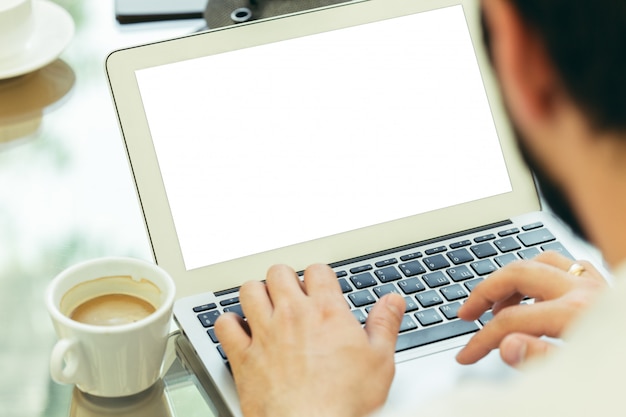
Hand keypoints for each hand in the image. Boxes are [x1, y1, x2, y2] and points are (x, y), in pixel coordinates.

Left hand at [214, 264, 405, 416]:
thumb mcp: (379, 361)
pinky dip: (229, 324)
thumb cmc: (343, 401)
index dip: (319, 275)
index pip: (317, 271)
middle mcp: (292, 316)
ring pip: (249, 290)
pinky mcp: (244, 356)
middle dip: (285, 278)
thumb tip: (393, 301)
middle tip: (291, 293)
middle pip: (279, 273)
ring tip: (264, 304)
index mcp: (325, 312)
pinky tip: (239, 329)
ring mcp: (264, 334)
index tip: (320, 286)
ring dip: (256, 293)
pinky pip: (225, 326)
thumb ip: (385, 324)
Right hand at [456, 251, 605, 366]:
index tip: (466, 355)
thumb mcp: (580, 378)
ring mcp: (596, 285)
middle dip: (486, 292)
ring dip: (514, 280)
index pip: (511, 320)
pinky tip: (536, 296)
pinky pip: (568, 266)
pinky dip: (544, 275)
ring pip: (542, 261)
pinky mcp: (605, 289)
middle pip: (518, 274)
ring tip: (499, 305)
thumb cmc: (621, 381)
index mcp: (575, 314)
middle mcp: (584, 291)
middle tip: (467, 314)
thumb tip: (505, 345)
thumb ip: (541, 359)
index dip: (481, 339)